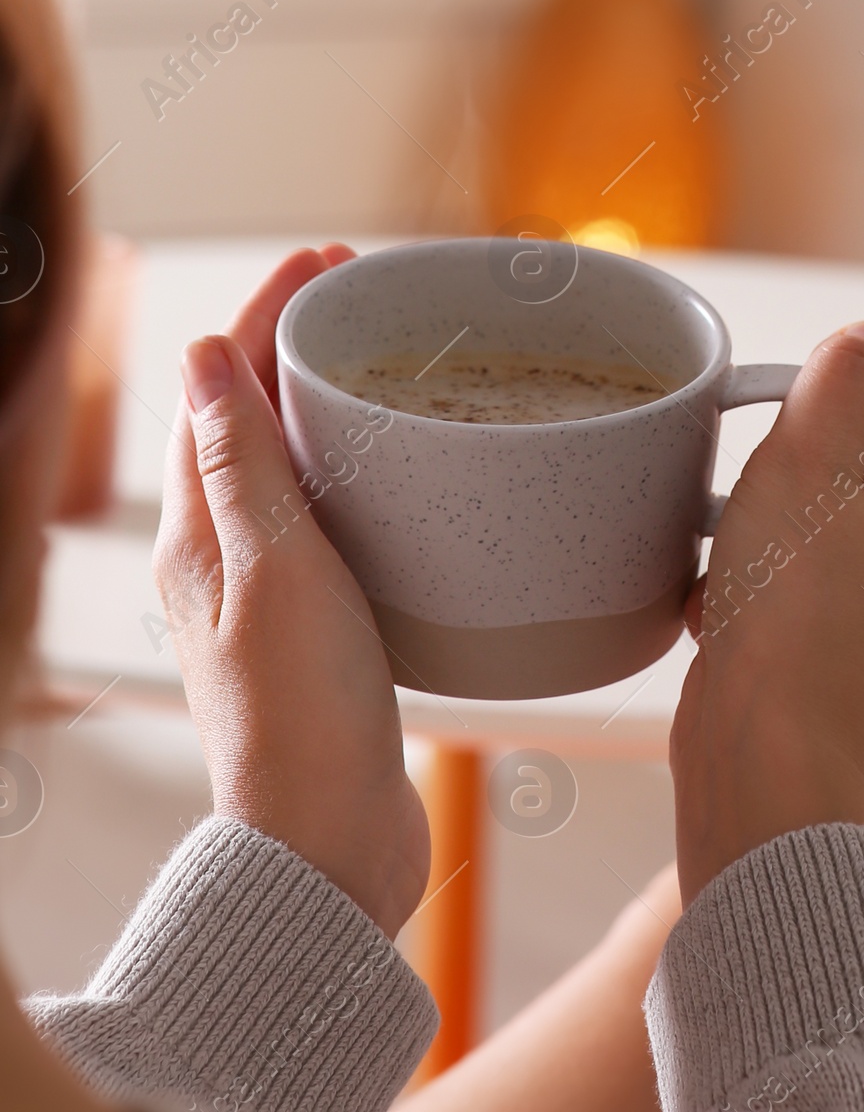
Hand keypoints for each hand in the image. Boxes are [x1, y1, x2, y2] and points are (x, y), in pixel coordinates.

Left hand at [152, 247, 428, 938]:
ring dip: (330, 404)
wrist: (328, 849)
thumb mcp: (274, 568)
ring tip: (392, 361)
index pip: (222, 390)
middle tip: (364, 292)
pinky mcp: (322, 633)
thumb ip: (242, 462)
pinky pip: (334, 523)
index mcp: (199, 536)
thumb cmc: (301, 715)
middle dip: (298, 343)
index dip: (268, 314)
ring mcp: (271, 598)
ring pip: (292, 470)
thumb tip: (205, 348)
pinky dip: (364, 474)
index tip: (327, 261)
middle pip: (251, 420)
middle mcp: (224, 560)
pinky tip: (415, 479)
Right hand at [671, 321, 863, 903]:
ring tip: (727, 564)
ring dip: (765, 533)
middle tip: (747, 506)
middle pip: (860, 462)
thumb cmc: (787, 612)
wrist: (767, 767)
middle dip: (789, 472)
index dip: (823, 400)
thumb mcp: (807, 460)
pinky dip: (763, 594)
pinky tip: (721, 615)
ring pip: (827, 531)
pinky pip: (811, 597)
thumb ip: (845, 378)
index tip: (773, 442)